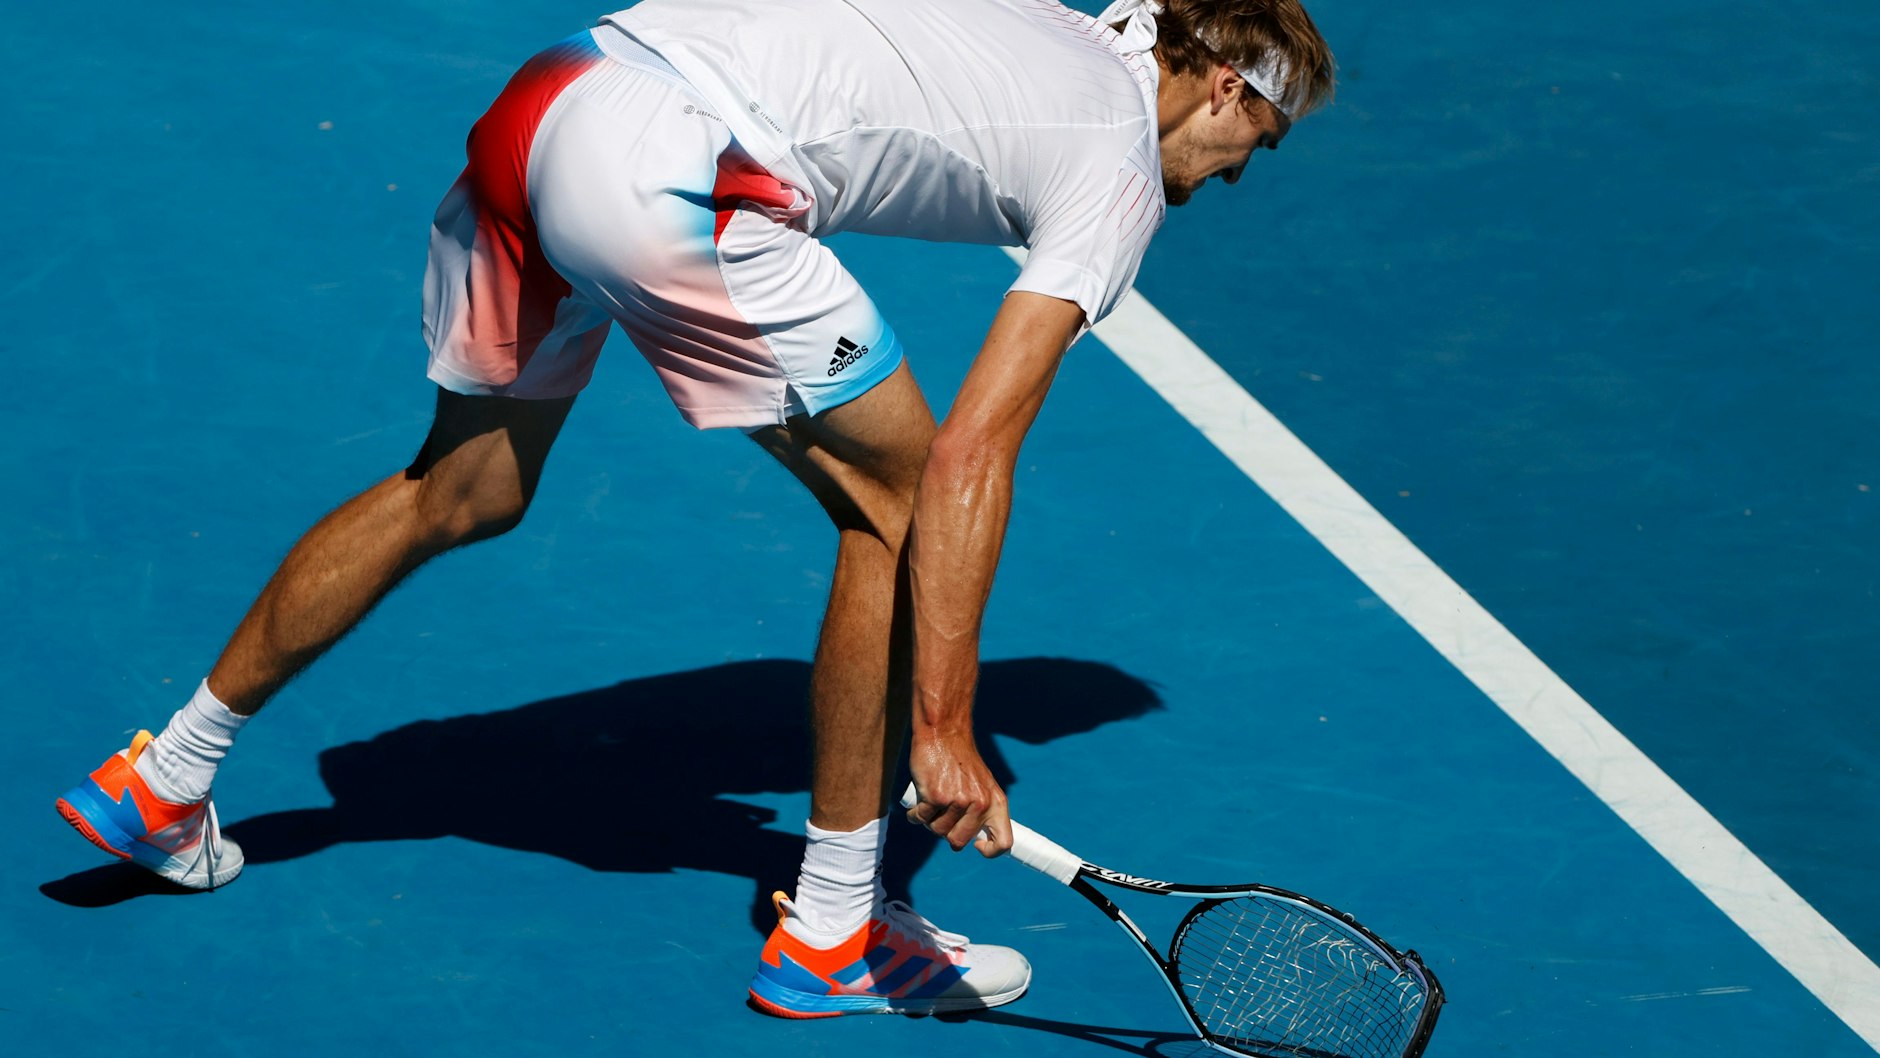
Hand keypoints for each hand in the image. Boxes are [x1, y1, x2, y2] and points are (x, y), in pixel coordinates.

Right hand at [906, 730, 1011, 856]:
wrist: (944, 732)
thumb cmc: (959, 760)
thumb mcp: (982, 783)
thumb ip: (981, 809)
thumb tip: (972, 840)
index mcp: (996, 802)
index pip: (1003, 842)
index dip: (990, 851)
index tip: (976, 844)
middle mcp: (980, 804)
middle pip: (958, 841)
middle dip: (946, 832)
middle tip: (942, 814)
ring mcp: (957, 801)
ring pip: (937, 831)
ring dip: (930, 820)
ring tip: (931, 800)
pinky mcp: (935, 797)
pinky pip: (920, 819)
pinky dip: (915, 814)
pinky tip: (919, 800)